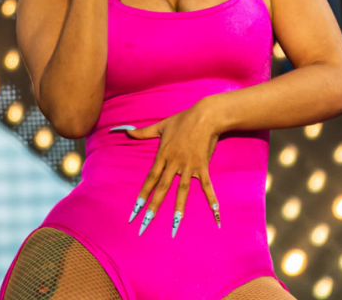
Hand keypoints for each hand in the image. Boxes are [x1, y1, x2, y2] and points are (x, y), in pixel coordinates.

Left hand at [114, 104, 220, 237]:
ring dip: (178, 208)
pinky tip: (215, 213)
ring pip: (182, 190)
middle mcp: (174, 163)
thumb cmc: (182, 120)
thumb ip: (143, 132)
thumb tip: (126, 131)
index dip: (143, 194)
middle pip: (162, 188)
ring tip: (175, 225)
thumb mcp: (161, 125)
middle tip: (146, 224)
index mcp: (163, 155)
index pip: (151, 178)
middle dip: (154, 207)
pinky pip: (206, 185)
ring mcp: (189, 166)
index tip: (135, 209)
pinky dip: (211, 198)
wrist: (205, 116)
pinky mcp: (203, 166)